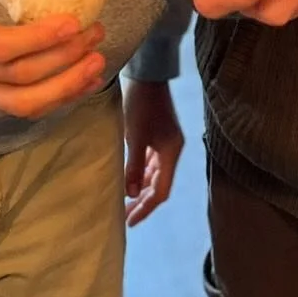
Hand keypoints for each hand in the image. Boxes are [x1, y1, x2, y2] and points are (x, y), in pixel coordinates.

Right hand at [0, 0, 106, 120]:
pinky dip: (57, 98)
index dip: (38, 39)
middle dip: (63, 59)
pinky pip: (22, 108)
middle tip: (94, 33)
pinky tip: (83, 82)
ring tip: (97, 61)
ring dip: (66, 86)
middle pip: (17, 78)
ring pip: (23, 104)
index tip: (73, 21)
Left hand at [122, 79, 183, 226]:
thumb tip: (130, 195)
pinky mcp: (159, 134)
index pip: (161, 191)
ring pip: (155, 174)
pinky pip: (151, 162)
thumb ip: (134, 166)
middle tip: (124, 216)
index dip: (146, 208)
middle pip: (159, 184)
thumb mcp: (135, 136)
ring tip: (125, 201)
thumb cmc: (141, 105)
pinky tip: (130, 178)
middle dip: (143, 201)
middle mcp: (172, 150)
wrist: (147, 74)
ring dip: (141, 188)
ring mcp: (166, 142)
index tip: (129, 222)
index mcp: (171, 152)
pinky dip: (141, 173)